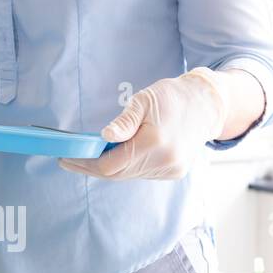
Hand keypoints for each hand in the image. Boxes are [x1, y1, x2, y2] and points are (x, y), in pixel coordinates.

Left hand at [58, 67, 227, 179]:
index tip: (66, 159)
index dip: (85, 163)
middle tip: (70, 160)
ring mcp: (171, 169)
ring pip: (129, 175)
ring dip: (108, 168)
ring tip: (87, 157)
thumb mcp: (144, 101)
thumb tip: (104, 136)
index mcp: (153, 143)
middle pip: (117, 174)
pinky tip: (113, 157)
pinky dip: (125, 167)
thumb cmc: (172, 97)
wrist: (206, 105)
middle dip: (91, 168)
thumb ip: (124, 122)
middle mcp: (164, 161)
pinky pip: (142, 174)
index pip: (110, 164)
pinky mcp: (175, 172)